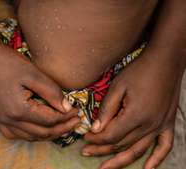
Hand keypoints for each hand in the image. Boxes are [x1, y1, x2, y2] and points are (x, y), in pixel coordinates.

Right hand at [0, 45, 78, 140]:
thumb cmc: (9, 62)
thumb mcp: (33, 74)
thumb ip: (52, 92)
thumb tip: (67, 108)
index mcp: (18, 110)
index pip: (49, 120)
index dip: (67, 117)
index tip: (78, 111)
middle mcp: (7, 120)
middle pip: (41, 132)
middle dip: (61, 128)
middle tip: (75, 121)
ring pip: (29, 137)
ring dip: (47, 133)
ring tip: (61, 126)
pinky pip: (14, 134)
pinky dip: (30, 134)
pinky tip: (38, 127)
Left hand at [82, 48, 183, 168]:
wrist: (166, 61)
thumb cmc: (139, 71)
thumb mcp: (117, 87)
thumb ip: (106, 110)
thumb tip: (96, 129)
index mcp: (136, 116)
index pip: (110, 136)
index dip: (95, 139)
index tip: (84, 137)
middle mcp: (149, 125)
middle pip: (121, 145)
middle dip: (101, 150)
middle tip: (85, 153)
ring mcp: (161, 126)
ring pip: (138, 150)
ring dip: (121, 160)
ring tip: (106, 168)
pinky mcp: (168, 123)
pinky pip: (164, 146)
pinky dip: (157, 159)